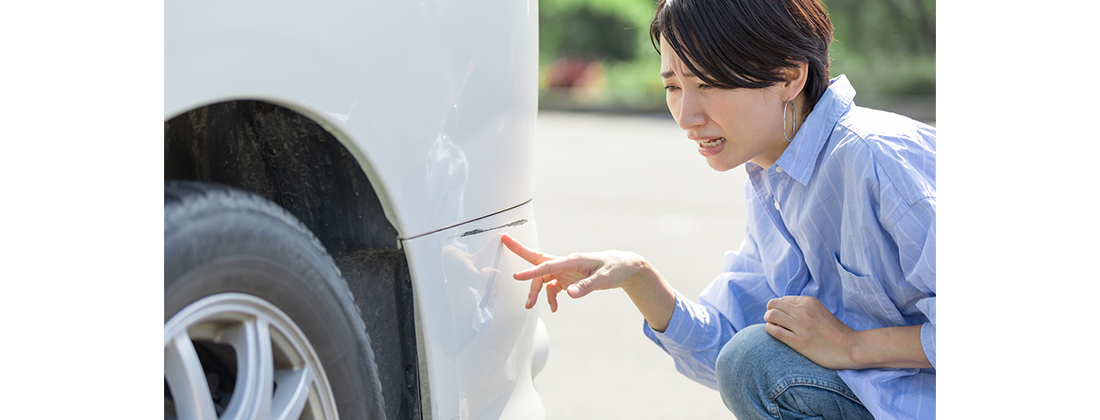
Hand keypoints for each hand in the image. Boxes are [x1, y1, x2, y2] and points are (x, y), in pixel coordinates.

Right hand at [501, 233, 645, 311]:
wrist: (624, 267)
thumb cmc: (614, 268)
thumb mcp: (603, 279)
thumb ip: (585, 287)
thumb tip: (569, 295)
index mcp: (572, 260)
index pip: (547, 265)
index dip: (531, 272)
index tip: (517, 277)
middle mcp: (566, 263)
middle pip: (538, 260)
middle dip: (521, 254)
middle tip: (503, 242)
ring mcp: (565, 271)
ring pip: (543, 279)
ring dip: (535, 292)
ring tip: (530, 306)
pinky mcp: (568, 278)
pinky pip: (552, 287)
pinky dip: (550, 297)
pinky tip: (555, 308)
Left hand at [763, 295, 856, 369]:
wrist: (850, 348)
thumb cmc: (835, 332)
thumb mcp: (820, 311)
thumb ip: (804, 308)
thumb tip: (783, 309)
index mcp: (809, 301)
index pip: (781, 299)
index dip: (778, 308)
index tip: (781, 317)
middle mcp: (803, 311)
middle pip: (773, 304)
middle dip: (769, 312)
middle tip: (774, 322)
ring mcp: (801, 326)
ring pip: (771, 316)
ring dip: (768, 321)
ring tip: (774, 327)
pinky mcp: (799, 341)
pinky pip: (775, 331)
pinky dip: (770, 331)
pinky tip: (776, 334)